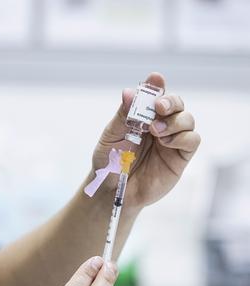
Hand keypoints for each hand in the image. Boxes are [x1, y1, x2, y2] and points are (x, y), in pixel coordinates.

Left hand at [92, 72, 200, 208]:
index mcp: (142, 116)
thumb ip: (123, 115)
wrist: (112, 189)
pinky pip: (192, 140)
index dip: (157, 85)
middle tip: (158, 107)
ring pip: (188, 119)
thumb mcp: (111, 136)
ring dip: (175, 121)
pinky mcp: (180, 157)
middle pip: (177, 103)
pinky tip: (166, 142)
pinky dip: (183, 137)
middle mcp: (160, 124)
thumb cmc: (110, 161)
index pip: (155, 95)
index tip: (156, 78)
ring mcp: (172, 140)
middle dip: (170, 101)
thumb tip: (128, 92)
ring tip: (156, 131)